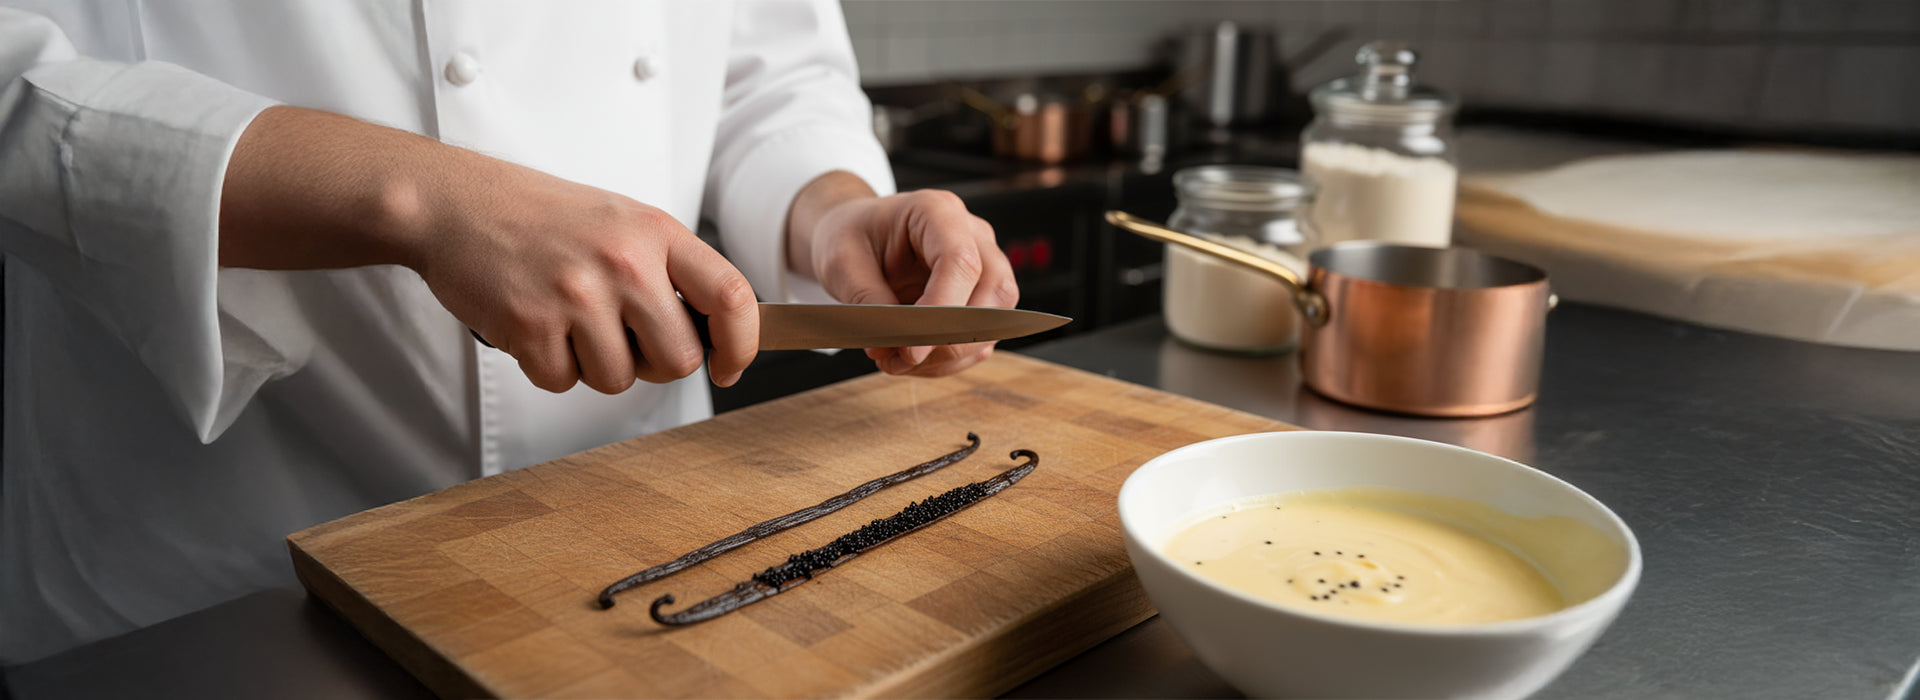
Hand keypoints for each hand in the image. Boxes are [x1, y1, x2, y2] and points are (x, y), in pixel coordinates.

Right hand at [417, 167, 758, 392]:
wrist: (457, 204)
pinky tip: (535, 324)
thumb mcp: (623, 223)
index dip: (741, 345)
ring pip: (619, 378)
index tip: (728, 366)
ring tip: (568, 319)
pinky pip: (563, 382)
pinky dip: (549, 366)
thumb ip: (670, 271)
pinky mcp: (531, 323)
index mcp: (657, 232)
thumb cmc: (543, 218)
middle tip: (621, 336)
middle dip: (654, 364)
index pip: (731, 297)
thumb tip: (714, 336)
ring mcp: (577, 293)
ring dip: (595, 365)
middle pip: (680, 359)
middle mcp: (624, 261)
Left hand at [788, 173, 1017, 376]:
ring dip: (949, 355)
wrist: (854, 234)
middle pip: (994, 290)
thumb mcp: (842, 264)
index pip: (961, 261)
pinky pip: (981, 336)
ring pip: (994, 319)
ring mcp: (983, 264)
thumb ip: (869, 301)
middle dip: (952, 338)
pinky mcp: (980, 295)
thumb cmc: (850, 236)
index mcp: (936, 211)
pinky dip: (949, 359)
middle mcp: (971, 234)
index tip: (911, 348)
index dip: (943, 310)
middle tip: (904, 358)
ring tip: (898, 361)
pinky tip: (914, 359)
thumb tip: (896, 344)